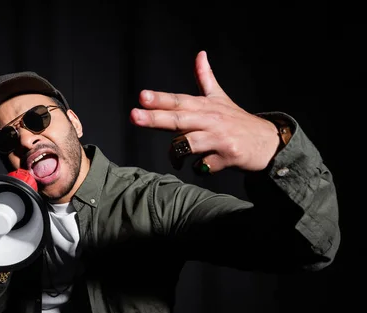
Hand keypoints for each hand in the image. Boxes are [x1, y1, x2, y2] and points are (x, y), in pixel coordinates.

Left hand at [129, 50, 279, 173]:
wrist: (268, 142)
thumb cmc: (237, 121)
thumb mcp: (220, 98)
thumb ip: (205, 78)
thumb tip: (199, 54)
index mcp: (205, 106)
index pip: (178, 101)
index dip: (159, 99)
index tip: (142, 96)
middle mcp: (211, 120)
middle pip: (178, 120)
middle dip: (155, 119)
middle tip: (135, 116)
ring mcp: (220, 138)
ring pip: (189, 144)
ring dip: (177, 154)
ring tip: (177, 158)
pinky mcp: (229, 156)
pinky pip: (204, 166)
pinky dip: (201, 168)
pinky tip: (206, 165)